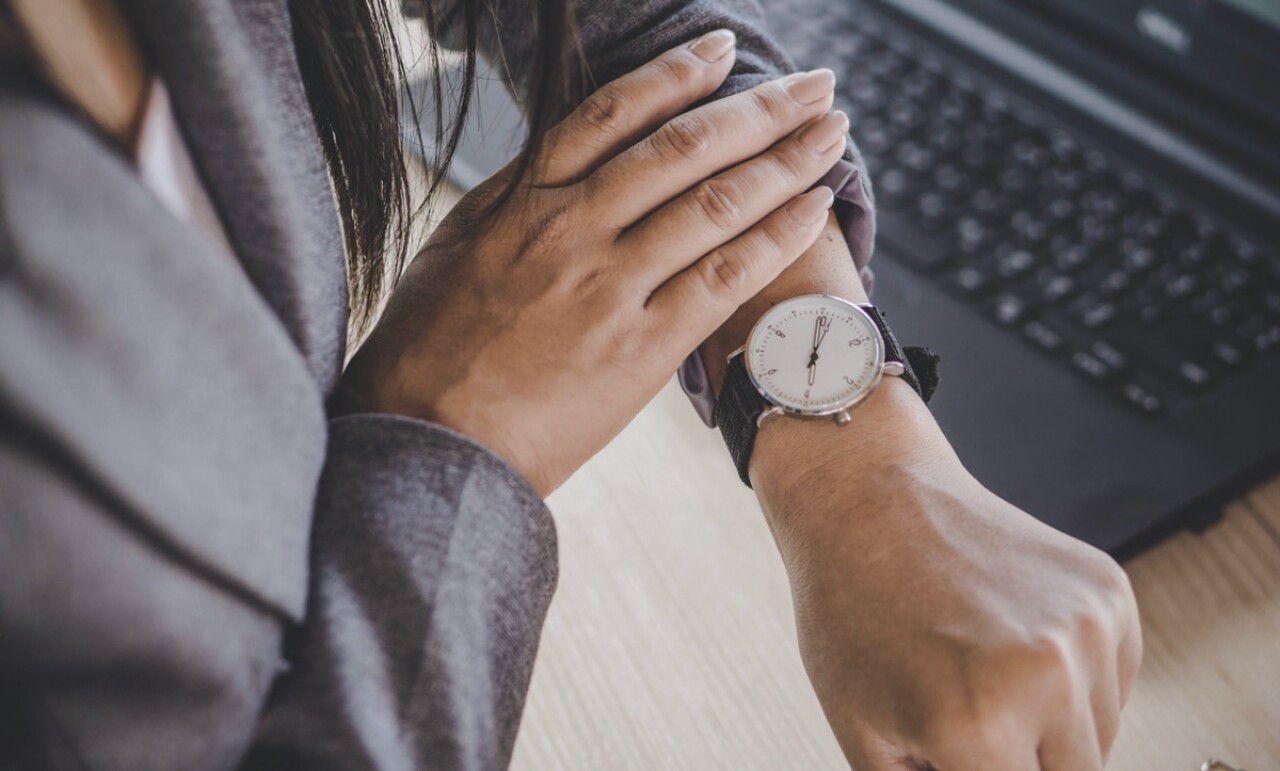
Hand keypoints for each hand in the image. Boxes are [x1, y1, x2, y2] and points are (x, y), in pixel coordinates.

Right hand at [337, 31, 848, 494]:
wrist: (427, 443)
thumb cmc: (427, 354)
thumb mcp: (453, 251)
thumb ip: (512, 200)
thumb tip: (554, 159)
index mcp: (524, 202)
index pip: (614, 114)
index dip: (678, 74)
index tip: (723, 51)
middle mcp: (572, 231)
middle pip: (684, 148)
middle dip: (761, 109)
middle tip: (815, 85)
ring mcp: (610, 288)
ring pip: (714, 204)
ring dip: (785, 162)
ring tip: (833, 134)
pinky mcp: (640, 349)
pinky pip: (723, 280)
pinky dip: (776, 238)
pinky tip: (814, 210)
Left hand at [753, 382, 1142, 769]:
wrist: (867, 499)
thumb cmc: (851, 608)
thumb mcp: (863, 733)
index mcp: (976, 723)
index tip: (964, 758)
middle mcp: (1045, 675)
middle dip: (1019, 766)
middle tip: (972, 731)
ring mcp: (1085, 628)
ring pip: (1099, 738)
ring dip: (1054, 731)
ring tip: (982, 679)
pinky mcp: (1109, 593)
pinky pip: (1115, 681)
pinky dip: (1076, 682)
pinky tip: (1011, 644)